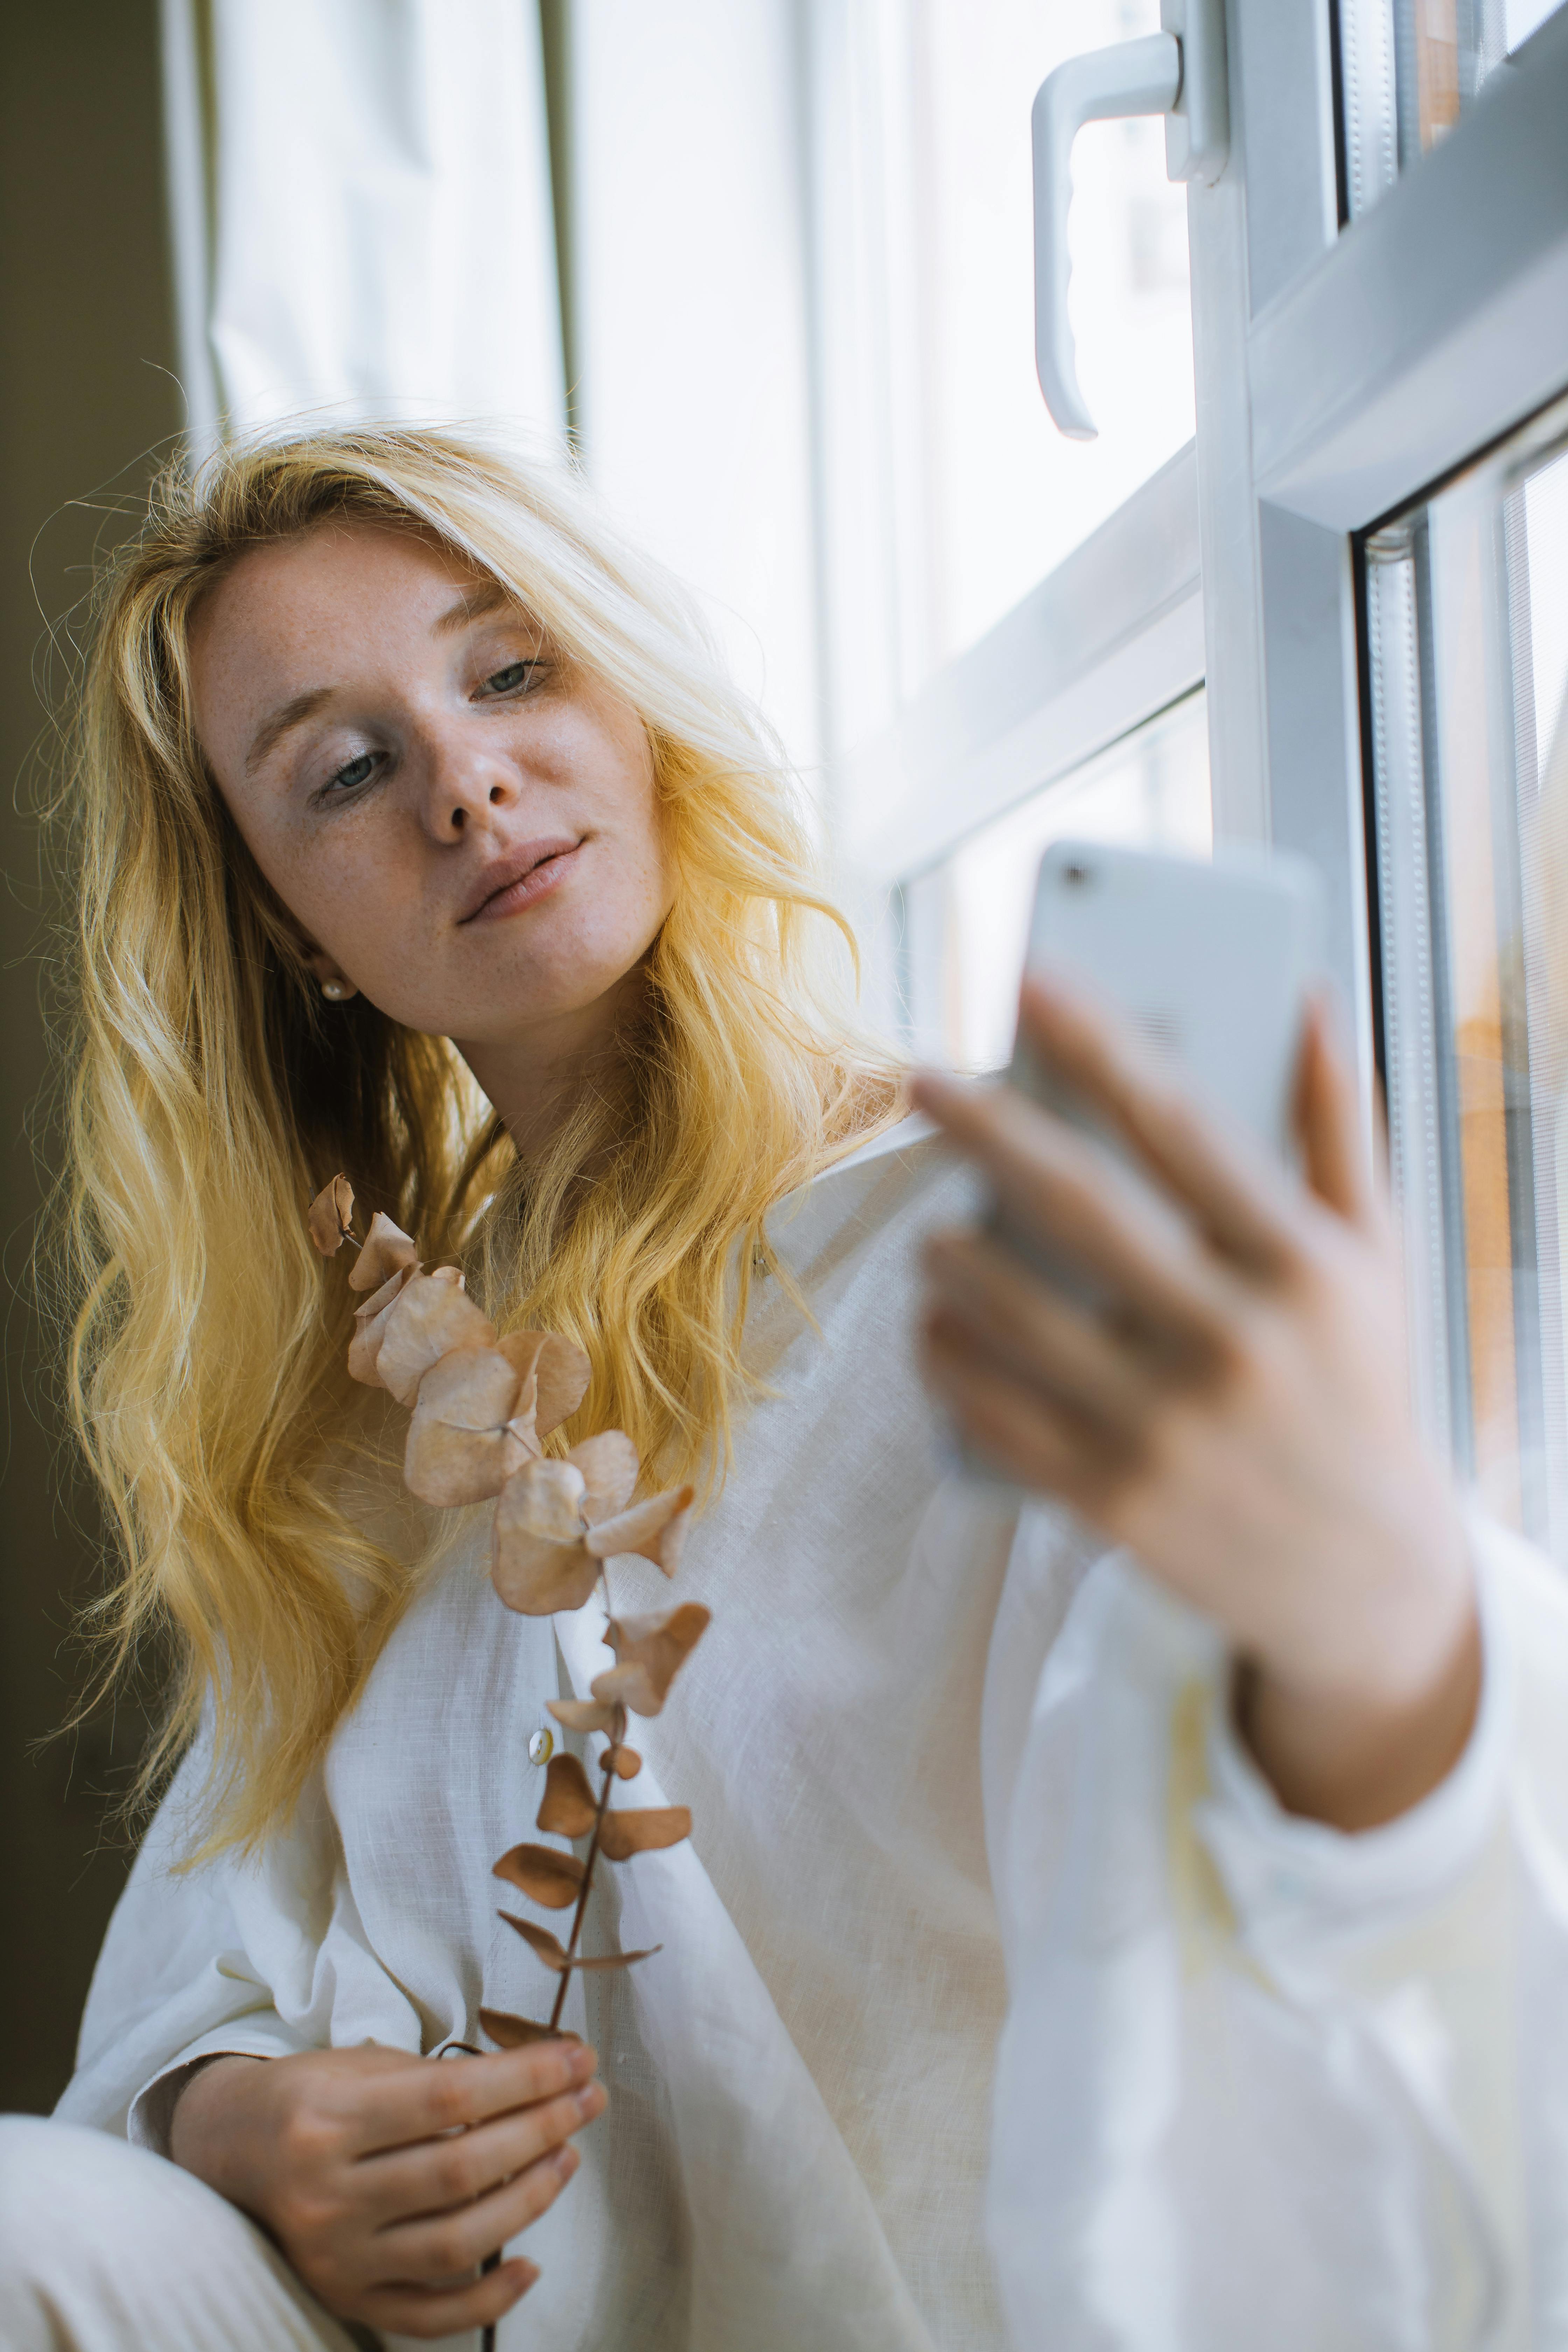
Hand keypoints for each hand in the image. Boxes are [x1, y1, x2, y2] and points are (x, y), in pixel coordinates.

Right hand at [169, 2039, 604, 2338]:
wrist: (233, 2149)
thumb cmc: (314, 2095)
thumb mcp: (362, 2067)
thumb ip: (438, 2080)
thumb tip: (538, 2080)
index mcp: (328, 2120)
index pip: (450, 2097)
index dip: (525, 2077)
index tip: (577, 2057)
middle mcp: (328, 2197)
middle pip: (461, 2167)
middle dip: (542, 2127)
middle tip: (589, 2097)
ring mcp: (336, 2258)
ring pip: (456, 2241)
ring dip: (529, 2198)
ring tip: (568, 2156)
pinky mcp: (347, 2299)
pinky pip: (428, 2316)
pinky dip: (488, 2299)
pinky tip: (531, 2263)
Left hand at [912, 974, 1479, 1830]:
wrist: (1367, 1576)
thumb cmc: (1360, 1388)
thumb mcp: (1378, 1258)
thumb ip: (1340, 1128)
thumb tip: (1307, 1000)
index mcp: (1301, 1266)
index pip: (1182, 1124)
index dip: (1101, 1040)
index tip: (1031, 980)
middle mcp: (1234, 1340)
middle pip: (1079, 1204)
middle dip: (986, 1128)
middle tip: (921, 1080)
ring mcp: (1167, 1426)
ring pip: (1013, 1313)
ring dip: (948, 1256)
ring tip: (930, 1231)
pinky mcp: (1113, 1499)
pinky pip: (994, 1414)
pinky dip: (947, 1361)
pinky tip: (934, 1327)